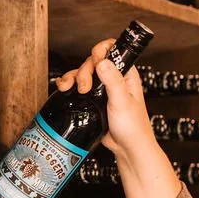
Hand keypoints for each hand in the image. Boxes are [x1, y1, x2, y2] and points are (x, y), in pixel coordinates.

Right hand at [54, 39, 180, 197]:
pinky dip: (69, 85)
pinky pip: (78, 86)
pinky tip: (64, 89)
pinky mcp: (92, 99)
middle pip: (93, 61)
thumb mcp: (122, 101)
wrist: (127, 148)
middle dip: (84, 71)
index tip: (95, 63)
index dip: (101, 51)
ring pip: (83, 73)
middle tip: (85, 88)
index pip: (113, 49)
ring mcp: (102, 88)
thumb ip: (113, 80)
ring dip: (74, 77)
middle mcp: (114, 78)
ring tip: (71, 89)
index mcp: (126, 73)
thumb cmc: (133, 127)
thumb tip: (102, 61)